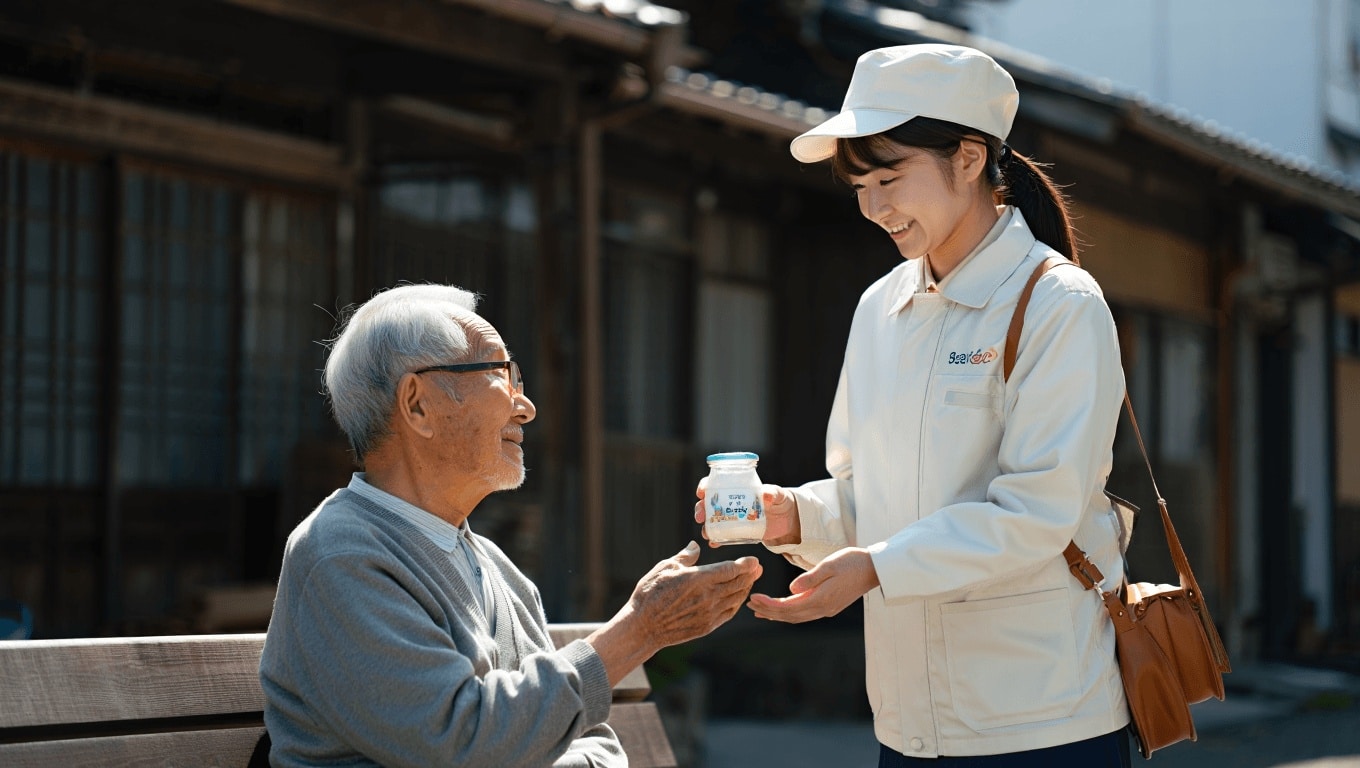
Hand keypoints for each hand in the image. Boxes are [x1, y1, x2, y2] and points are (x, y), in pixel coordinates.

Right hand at [588, 541, 761, 684]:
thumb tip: (696, 546)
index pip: (729, 570)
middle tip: (757, 568)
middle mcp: (707, 597)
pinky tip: (737, 597)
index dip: (745, 565)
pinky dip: (736, 603)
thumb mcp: (664, 568)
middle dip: (750, 575)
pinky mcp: (707, 626)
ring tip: (749, 580)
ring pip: (735, 598)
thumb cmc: (650, 594)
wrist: (643, 627)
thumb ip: (685, 557)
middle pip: (737, 584)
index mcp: (697, 579)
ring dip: (745, 588)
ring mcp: (709, 614)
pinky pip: (729, 613)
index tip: (754, 560)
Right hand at [694, 482, 800, 547]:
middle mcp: (730, 502)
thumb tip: (765, 494)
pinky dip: (717, 540)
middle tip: (700, 516)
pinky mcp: (737, 532)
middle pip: (708, 503)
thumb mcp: (778, 494)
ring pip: (712, 521)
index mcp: (737, 488)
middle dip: (700, 509)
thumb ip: (772, 493)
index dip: (705, 486)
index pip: (715, 484)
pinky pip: (723, 536)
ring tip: (706, 533)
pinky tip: (714, 543)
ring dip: (706, 526)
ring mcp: (733, 518)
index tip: (701, 492)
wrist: (788, 520)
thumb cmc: (780, 501)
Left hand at [747, 547, 878, 623]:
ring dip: (777, 614)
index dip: (769, 605)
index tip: (753, 598)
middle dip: (768, 611)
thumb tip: (790, 589)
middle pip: (789, 615)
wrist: (874, 568)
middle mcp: (822, 609)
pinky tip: (782, 607)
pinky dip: (790, 611)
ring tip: (760, 610)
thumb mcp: (829, 565)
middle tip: (749, 604)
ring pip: (796, 616)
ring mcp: (826, 609)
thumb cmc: (852, 562)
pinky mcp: (829, 606)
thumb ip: (809, 578)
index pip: (788, 606)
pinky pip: (804, 613)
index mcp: (821, 599)